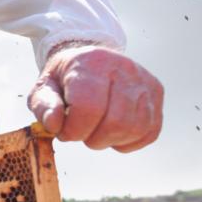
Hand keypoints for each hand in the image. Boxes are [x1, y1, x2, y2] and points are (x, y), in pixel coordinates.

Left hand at [27, 45, 163, 152]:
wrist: (90, 60)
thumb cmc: (65, 78)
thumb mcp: (44, 87)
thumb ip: (44, 106)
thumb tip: (53, 125)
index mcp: (91, 62)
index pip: (89, 108)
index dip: (74, 130)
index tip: (64, 131)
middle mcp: (124, 67)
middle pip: (116, 122)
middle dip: (93, 138)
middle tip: (81, 132)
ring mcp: (144, 80)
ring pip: (135, 129)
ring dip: (110, 141)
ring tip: (95, 131)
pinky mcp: (156, 94)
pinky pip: (148, 132)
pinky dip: (128, 141)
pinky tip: (112, 132)